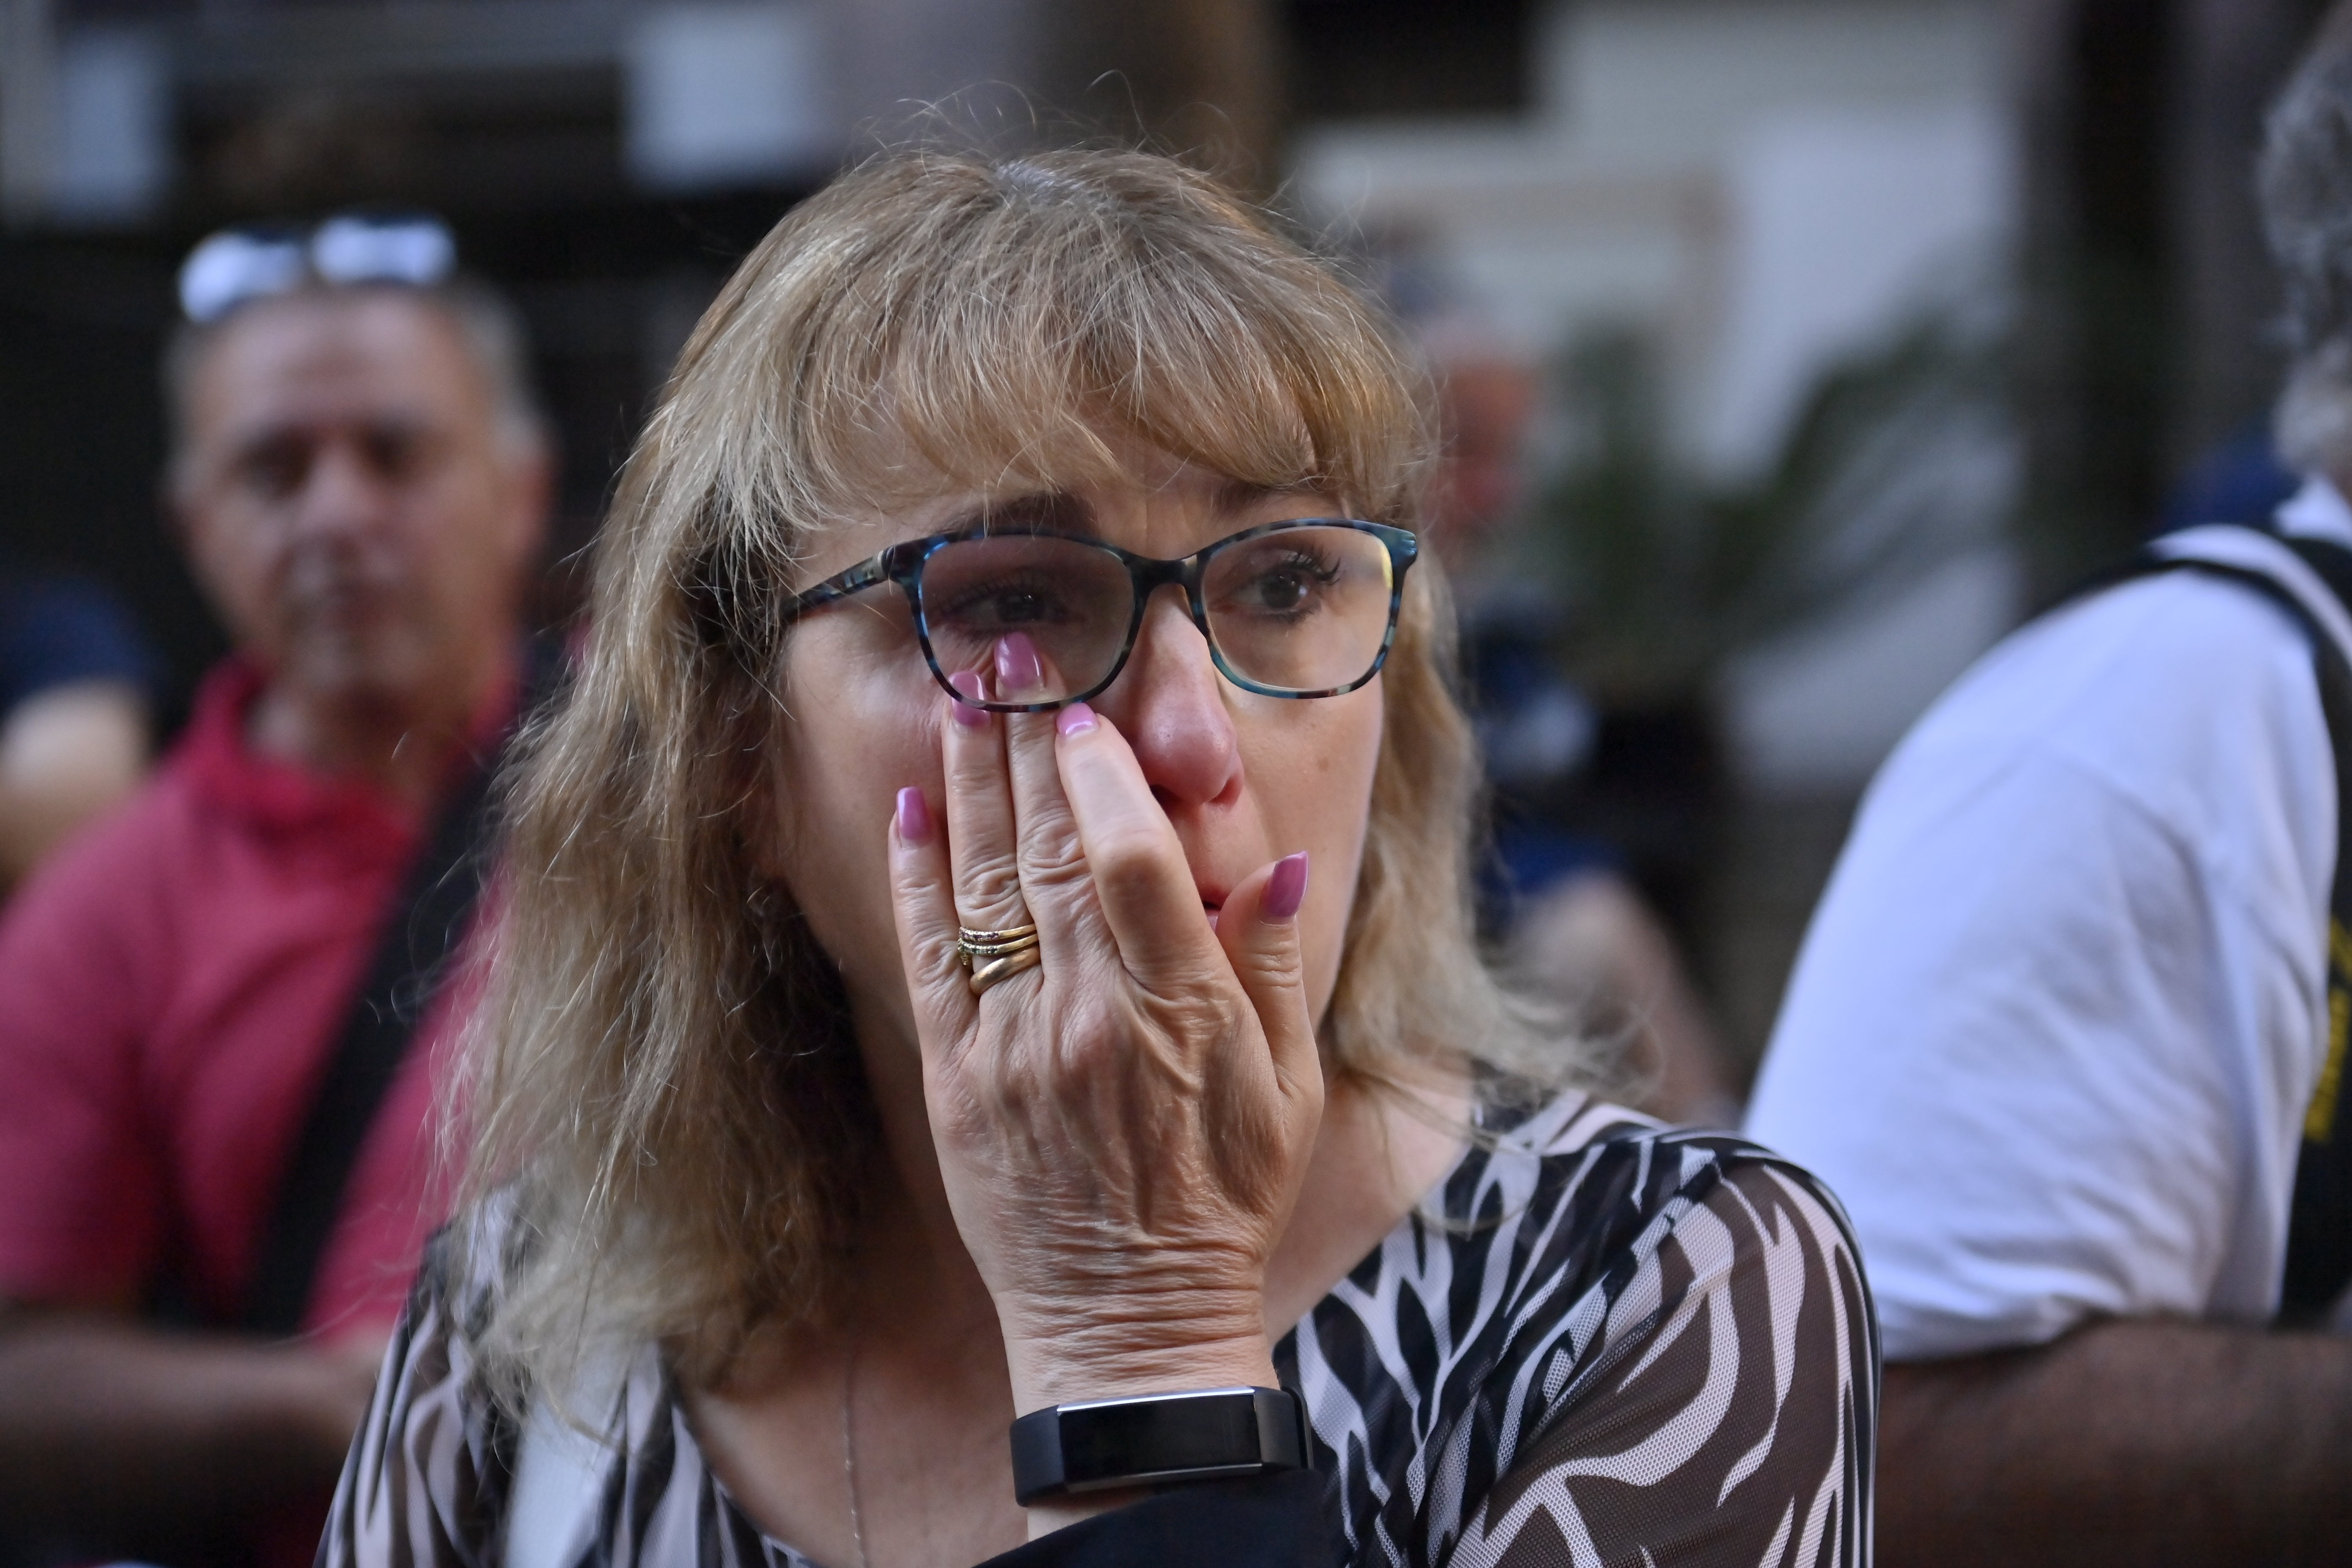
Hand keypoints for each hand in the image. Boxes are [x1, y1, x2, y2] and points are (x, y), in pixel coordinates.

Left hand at [887, 635, 1325, 1413]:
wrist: (1129, 1325)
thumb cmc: (1222, 1202)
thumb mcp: (1286, 1091)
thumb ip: (1274, 971)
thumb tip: (1274, 864)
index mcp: (1177, 1015)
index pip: (1128, 864)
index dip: (1100, 777)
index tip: (1080, 711)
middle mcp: (1087, 1018)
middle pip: (1047, 853)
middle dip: (1026, 744)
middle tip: (1011, 654)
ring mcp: (1012, 1049)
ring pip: (983, 889)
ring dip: (969, 784)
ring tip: (961, 697)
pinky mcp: (956, 1081)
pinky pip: (930, 959)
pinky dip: (918, 879)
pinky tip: (913, 808)